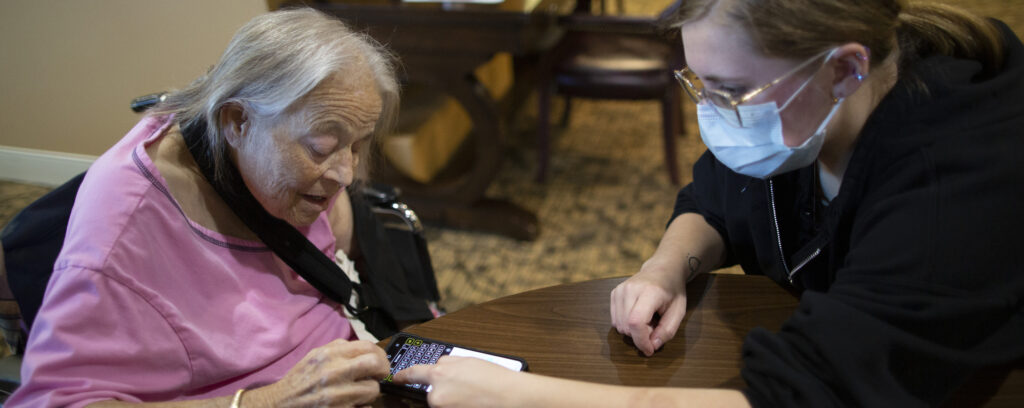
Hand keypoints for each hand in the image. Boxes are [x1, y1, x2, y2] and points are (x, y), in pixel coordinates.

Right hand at [253, 339, 389, 407]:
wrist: (281, 404)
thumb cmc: (300, 380)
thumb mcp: (315, 356)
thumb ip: (339, 349)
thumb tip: (365, 350)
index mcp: (329, 355)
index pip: (368, 347)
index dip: (380, 355)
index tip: (379, 363)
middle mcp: (334, 372)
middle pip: (375, 364)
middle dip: (382, 371)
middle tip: (377, 377)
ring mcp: (337, 395)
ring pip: (373, 390)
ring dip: (369, 392)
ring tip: (358, 393)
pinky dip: (362, 407)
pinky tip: (352, 405)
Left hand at [393, 356, 523, 407]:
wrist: (510, 397)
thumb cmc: (494, 379)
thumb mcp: (467, 360)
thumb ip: (447, 363)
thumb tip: (438, 366)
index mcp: (439, 373)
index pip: (413, 373)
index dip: (403, 376)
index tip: (397, 378)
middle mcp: (436, 394)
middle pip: (431, 390)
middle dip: (442, 388)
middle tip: (463, 388)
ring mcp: (443, 407)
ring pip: (440, 401)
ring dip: (450, 399)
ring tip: (471, 396)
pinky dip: (456, 405)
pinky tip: (471, 402)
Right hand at [610, 259, 687, 355]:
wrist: (663, 269)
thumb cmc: (673, 291)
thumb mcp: (678, 312)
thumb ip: (667, 331)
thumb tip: (651, 346)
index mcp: (650, 292)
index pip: (636, 322)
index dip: (641, 341)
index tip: (650, 350)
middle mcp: (630, 289)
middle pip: (626, 326)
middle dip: (640, 336)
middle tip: (654, 327)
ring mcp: (620, 290)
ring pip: (618, 325)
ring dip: (633, 331)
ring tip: (647, 320)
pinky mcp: (614, 293)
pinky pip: (615, 320)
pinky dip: (626, 324)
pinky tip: (638, 316)